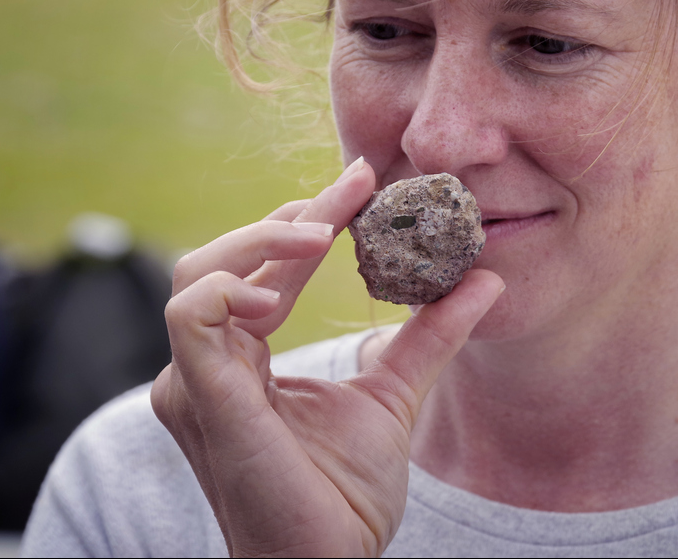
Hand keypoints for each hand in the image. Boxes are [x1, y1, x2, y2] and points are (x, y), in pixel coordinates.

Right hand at [151, 158, 504, 556]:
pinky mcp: (200, 396)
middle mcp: (207, 364)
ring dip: (260, 240)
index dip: (308, 221)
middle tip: (354, 187)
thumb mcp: (394, 395)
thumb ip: (427, 337)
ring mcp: (195, 380)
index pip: (266, 271)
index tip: (361, 182)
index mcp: (241, 361)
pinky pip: (192, 314)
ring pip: (199, 271)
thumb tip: (484, 280)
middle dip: (290, 218)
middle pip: (227, 258)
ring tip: (324, 236)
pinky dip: (231, 286)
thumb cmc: (343, 496)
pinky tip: (280, 292)